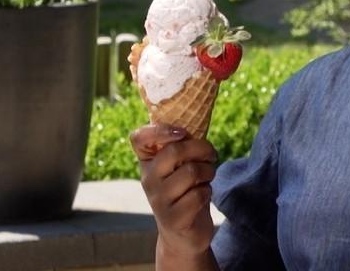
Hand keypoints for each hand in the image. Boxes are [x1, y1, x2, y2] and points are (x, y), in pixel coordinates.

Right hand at [131, 124, 217, 259]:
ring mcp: (158, 200)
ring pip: (191, 172)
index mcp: (147, 162)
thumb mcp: (179, 166)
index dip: (159, 130)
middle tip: (211, 155)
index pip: (138, 138)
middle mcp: (148, 179)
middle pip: (175, 151)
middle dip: (202, 149)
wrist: (183, 234)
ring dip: (208, 172)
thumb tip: (197, 115)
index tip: (181, 133)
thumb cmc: (185, 191)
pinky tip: (202, 196)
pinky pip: (199, 194)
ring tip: (207, 177)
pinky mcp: (173, 218)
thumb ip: (182, 145)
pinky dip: (208, 192)